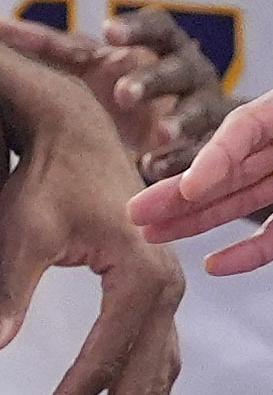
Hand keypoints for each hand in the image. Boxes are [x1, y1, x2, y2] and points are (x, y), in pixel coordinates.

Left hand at [0, 7, 233, 182]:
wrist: (169, 126)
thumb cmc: (115, 83)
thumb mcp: (90, 64)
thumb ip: (49, 48)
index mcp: (158, 45)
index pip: (154, 27)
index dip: (134, 28)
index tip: (108, 32)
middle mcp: (186, 70)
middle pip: (175, 68)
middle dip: (150, 80)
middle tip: (122, 95)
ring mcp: (203, 105)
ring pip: (197, 109)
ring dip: (177, 120)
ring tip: (157, 135)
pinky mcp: (209, 142)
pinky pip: (200, 152)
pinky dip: (181, 160)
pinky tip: (154, 169)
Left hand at [0, 70, 182, 394]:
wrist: (71, 135)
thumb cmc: (41, 181)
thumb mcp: (20, 235)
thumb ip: (6, 295)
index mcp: (140, 279)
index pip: (101, 364)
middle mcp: (168, 293)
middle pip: (142, 388)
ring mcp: (169, 297)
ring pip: (156, 385)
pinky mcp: (156, 298)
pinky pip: (155, 366)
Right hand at [129, 89, 272, 275]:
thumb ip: (259, 133)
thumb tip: (218, 166)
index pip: (241, 129)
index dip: (213, 157)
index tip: (190, 185)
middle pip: (223, 171)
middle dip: (178, 194)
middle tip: (135, 212)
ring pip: (235, 203)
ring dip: (193, 221)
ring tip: (150, 234)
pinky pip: (270, 237)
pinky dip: (244, 253)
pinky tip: (214, 264)